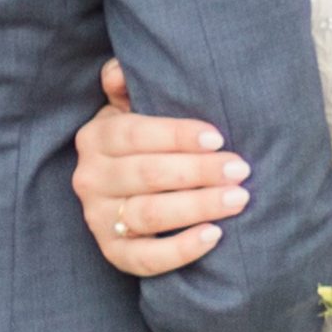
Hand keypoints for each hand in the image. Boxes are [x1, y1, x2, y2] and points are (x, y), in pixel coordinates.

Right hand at [71, 59, 251, 277]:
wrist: (122, 187)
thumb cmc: (141, 138)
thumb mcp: (128, 105)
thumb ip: (125, 82)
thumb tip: (120, 71)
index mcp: (96, 138)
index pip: (135, 135)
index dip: (177, 135)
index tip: (218, 137)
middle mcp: (90, 179)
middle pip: (147, 175)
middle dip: (199, 172)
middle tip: (241, 169)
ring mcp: (99, 219)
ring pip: (148, 215)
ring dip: (197, 207)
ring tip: (238, 199)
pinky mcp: (113, 252)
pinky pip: (145, 259)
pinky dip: (180, 250)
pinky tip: (214, 236)